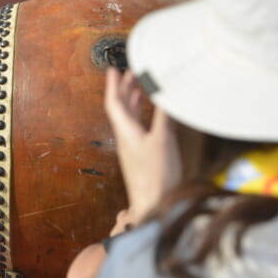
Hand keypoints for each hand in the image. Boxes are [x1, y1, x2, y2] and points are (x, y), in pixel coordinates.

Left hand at [105, 66, 181, 225]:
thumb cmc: (156, 177)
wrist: (155, 207)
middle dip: (125, 89)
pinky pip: (139, 129)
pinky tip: (152, 116)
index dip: (113, 85)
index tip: (113, 70)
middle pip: (121, 109)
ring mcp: (133, 148)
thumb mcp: (163, 140)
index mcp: (126, 132)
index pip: (114, 103)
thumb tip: (165, 94)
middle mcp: (126, 139)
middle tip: (131, 74)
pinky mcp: (142, 157)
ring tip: (140, 88)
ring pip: (129, 119)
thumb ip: (164, 116)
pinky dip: (143, 116)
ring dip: (134, 101)